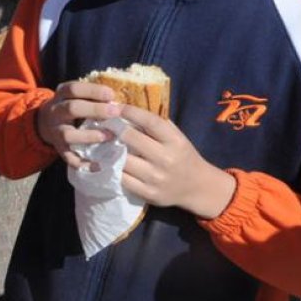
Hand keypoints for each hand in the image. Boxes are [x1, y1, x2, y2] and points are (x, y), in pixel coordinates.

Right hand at [35, 80, 120, 166]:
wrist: (46, 122)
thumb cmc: (73, 107)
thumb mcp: (77, 96)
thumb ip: (94, 97)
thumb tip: (120, 103)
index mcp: (62, 96)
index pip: (74, 89)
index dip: (92, 91)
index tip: (111, 95)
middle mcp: (56, 112)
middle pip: (71, 109)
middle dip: (94, 110)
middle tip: (115, 113)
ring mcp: (56, 132)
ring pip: (68, 135)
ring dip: (89, 136)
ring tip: (108, 136)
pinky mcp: (59, 149)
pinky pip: (69, 158)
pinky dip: (83, 163)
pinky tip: (99, 165)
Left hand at [116, 105, 235, 218]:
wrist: (197, 188)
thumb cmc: (182, 156)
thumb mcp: (176, 137)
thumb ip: (157, 124)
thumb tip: (128, 109)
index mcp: (175, 141)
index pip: (150, 121)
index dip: (130, 112)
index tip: (116, 107)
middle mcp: (166, 159)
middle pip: (131, 138)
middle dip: (115, 130)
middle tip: (104, 126)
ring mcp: (156, 177)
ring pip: (123, 160)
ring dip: (110, 151)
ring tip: (103, 144)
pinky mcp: (148, 193)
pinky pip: (122, 178)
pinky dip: (113, 169)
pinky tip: (109, 163)